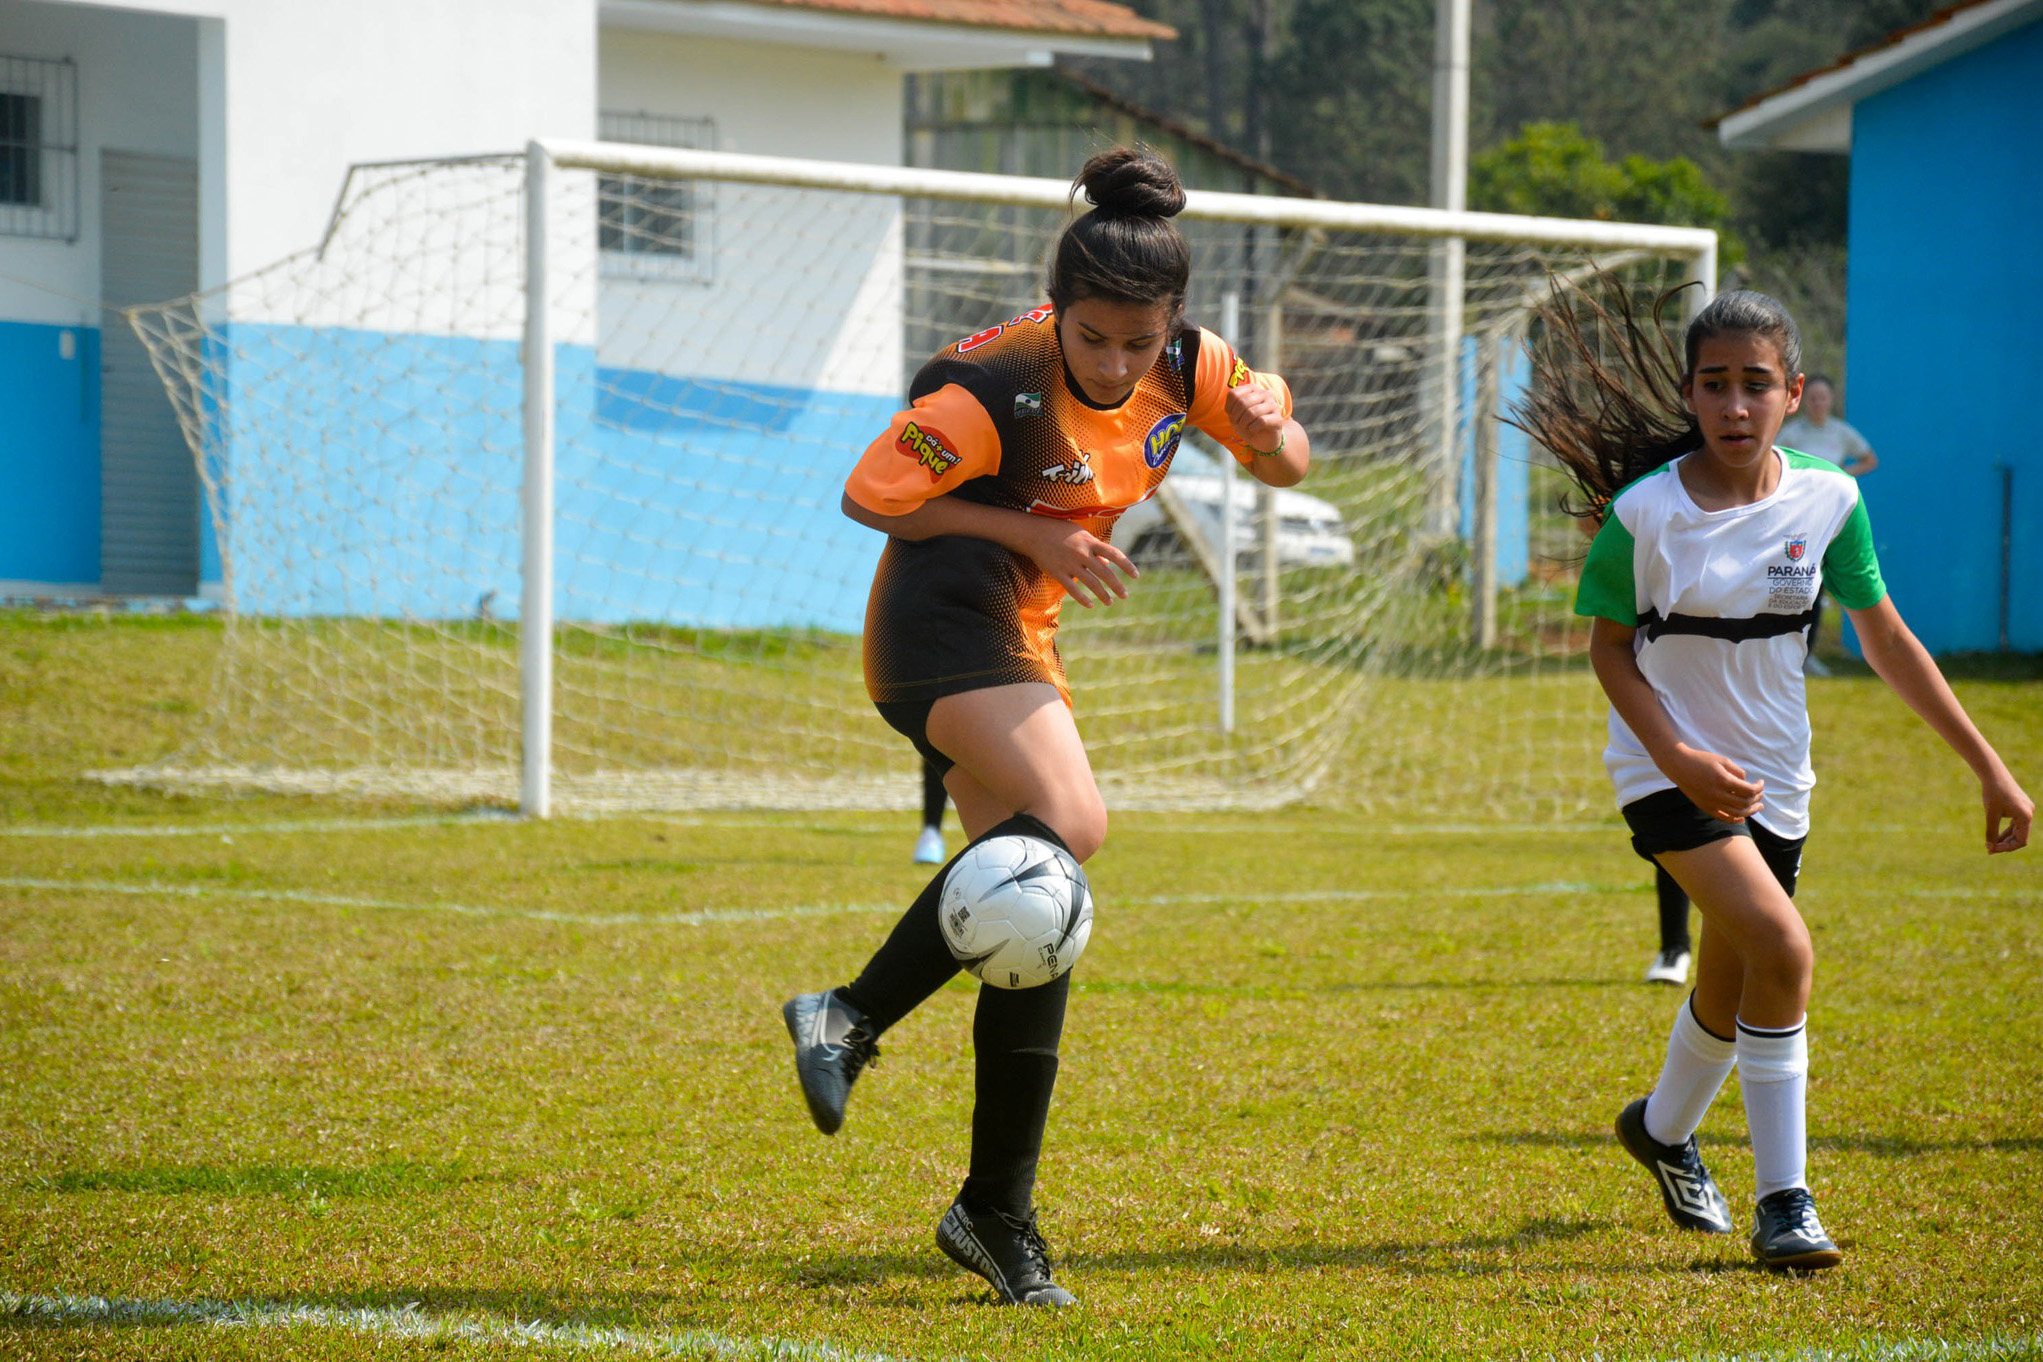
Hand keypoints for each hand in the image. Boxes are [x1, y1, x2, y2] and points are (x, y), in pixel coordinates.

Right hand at [1017, 517, 1137, 607]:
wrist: (1034, 533)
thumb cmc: (1060, 531)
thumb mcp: (1081, 535)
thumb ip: (1095, 549)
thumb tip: (1108, 564)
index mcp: (1090, 542)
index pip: (1115, 554)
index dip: (1127, 566)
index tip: (1135, 576)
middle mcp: (1082, 554)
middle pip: (1105, 573)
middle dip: (1117, 586)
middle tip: (1125, 596)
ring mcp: (1070, 564)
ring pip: (1091, 584)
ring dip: (1103, 595)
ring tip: (1109, 602)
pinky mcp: (1058, 573)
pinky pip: (1073, 589)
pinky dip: (1083, 599)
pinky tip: (1090, 605)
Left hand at [1225, 382, 1285, 453]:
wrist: (1263, 439)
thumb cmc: (1248, 423)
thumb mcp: (1235, 413)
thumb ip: (1233, 404)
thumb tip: (1231, 401)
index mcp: (1254, 389)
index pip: (1234, 394)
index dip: (1229, 407)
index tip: (1231, 415)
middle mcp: (1265, 393)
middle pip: (1242, 402)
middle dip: (1235, 416)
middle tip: (1237, 423)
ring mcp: (1273, 405)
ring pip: (1251, 412)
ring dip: (1244, 423)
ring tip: (1245, 427)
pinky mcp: (1278, 418)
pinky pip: (1261, 421)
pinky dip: (1253, 428)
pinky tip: (1253, 429)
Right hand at [1665, 744, 1763, 822]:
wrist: (1679, 765)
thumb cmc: (1701, 760)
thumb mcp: (1722, 760)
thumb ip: (1738, 771)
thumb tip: (1746, 783)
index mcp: (1723, 781)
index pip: (1748, 790)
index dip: (1759, 788)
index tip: (1761, 783)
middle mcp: (1717, 794)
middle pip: (1745, 803)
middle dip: (1756, 799)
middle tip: (1760, 794)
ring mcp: (1711, 803)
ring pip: (1736, 814)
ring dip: (1750, 811)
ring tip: (1758, 807)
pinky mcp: (1705, 807)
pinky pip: (1723, 818)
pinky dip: (1735, 820)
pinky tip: (1742, 818)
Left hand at [1983, 770, 2032, 853]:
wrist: (1994, 774)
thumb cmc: (1992, 793)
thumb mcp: (1991, 815)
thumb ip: (1991, 832)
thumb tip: (1990, 847)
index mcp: (2025, 816)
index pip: (2021, 840)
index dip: (2007, 847)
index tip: (1992, 849)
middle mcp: (2029, 813)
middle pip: (2020, 837)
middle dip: (2005, 844)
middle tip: (1989, 849)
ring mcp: (2026, 810)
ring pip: (2017, 831)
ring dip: (2005, 839)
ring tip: (1990, 845)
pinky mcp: (2021, 807)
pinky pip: (2015, 823)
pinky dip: (2006, 830)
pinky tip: (1994, 836)